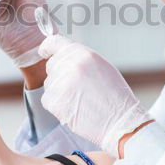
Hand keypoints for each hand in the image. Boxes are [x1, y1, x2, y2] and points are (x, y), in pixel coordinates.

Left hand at [37, 35, 151, 157]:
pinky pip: (47, 99)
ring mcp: (60, 84)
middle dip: (60, 74)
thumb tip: (61, 54)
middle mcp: (69, 66)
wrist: (119, 121)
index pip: (53, 42)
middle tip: (78, 87)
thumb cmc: (114, 95)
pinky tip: (75, 108)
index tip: (45, 52)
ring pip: (49, 83)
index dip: (47, 48)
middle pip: (51, 64)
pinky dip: (57, 105)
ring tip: (80, 99)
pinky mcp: (53, 101)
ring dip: (59, 90)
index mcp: (83, 54)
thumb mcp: (101, 66)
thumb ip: (79, 57)